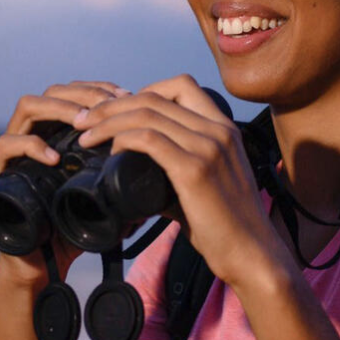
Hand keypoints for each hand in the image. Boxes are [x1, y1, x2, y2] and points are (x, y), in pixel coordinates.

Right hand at [0, 80, 131, 290]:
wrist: (41, 265)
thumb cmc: (71, 230)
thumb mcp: (104, 199)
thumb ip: (123, 182)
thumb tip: (156, 171)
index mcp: (57, 135)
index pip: (74, 92)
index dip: (99, 88)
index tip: (125, 96)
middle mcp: (33, 135)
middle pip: (53, 90)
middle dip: (84, 92)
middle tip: (108, 105)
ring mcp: (12, 152)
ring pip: (27, 106)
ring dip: (58, 108)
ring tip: (83, 123)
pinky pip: (6, 145)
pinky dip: (31, 145)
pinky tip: (54, 157)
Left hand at [72, 73, 290, 289]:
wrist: (253, 254)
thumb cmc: (227, 226)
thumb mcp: (206, 184)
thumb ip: (174, 172)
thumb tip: (132, 177)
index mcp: (224, 128)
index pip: (180, 86)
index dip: (143, 91)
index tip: (117, 112)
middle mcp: (218, 130)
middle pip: (155, 96)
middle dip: (112, 105)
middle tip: (86, 120)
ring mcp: (208, 147)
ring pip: (147, 112)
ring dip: (108, 120)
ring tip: (87, 135)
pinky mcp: (195, 170)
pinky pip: (149, 139)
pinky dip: (122, 139)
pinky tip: (110, 152)